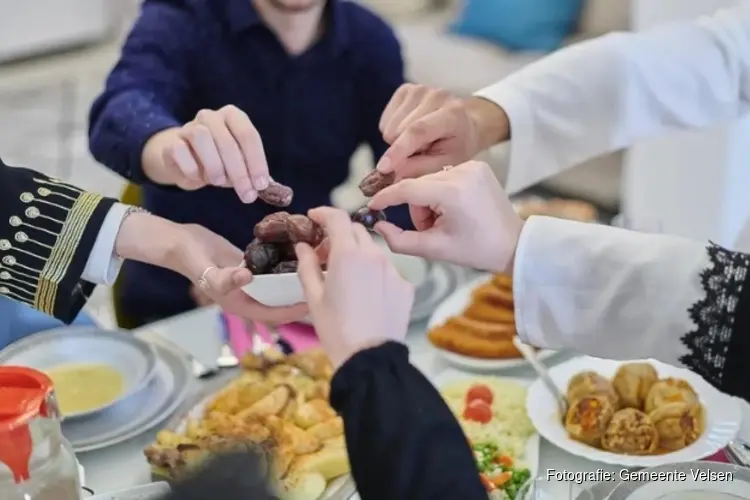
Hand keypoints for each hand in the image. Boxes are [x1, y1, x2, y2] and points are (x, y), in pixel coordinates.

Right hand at [115, 214, 308, 323]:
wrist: (178, 242)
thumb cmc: (192, 258)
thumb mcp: (206, 269)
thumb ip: (225, 277)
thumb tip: (247, 278)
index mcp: (240, 303)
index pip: (272, 314)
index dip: (293, 312)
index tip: (314, 303)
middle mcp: (248, 295)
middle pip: (279, 304)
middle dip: (299, 299)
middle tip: (324, 287)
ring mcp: (250, 281)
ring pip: (277, 288)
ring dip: (294, 283)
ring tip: (317, 272)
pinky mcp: (250, 266)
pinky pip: (271, 271)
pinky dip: (285, 267)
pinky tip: (300, 255)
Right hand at [142, 105, 269, 202]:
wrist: (183, 162)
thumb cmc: (218, 162)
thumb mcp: (239, 166)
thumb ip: (252, 174)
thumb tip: (268, 188)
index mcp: (233, 117)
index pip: (248, 135)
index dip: (257, 161)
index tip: (261, 185)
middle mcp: (211, 117)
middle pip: (228, 140)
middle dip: (240, 171)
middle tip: (246, 194)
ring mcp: (189, 127)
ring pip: (202, 138)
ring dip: (214, 165)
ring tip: (219, 183)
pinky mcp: (172, 142)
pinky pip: (180, 150)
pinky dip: (191, 167)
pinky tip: (197, 178)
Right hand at [295, 207, 413, 368]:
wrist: (370, 357)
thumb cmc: (335, 328)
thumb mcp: (314, 297)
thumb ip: (307, 265)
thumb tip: (303, 246)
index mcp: (348, 254)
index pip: (337, 218)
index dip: (324, 213)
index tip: (314, 217)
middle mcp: (374, 255)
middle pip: (356, 231)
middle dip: (339, 235)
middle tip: (324, 254)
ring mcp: (393, 270)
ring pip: (373, 250)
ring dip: (358, 254)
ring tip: (346, 277)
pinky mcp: (406, 286)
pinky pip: (388, 271)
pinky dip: (375, 273)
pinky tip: (366, 294)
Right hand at [368, 161, 522, 272]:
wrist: (513, 244)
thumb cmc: (477, 250)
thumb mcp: (434, 249)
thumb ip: (400, 240)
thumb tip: (377, 226)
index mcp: (453, 192)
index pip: (407, 189)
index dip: (385, 198)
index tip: (371, 206)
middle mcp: (463, 171)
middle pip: (418, 185)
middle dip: (416, 209)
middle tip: (428, 229)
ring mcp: (472, 165)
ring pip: (429, 180)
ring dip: (428, 201)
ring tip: (443, 221)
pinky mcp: (478, 165)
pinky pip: (444, 176)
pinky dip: (441, 193)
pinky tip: (453, 210)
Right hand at [377, 84, 509, 179]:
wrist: (466, 123)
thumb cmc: (457, 146)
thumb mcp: (447, 164)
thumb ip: (421, 168)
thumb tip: (393, 171)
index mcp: (451, 114)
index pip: (418, 131)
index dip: (399, 150)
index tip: (383, 168)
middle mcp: (435, 96)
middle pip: (398, 130)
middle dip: (403, 148)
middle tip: (422, 149)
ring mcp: (419, 89)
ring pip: (389, 126)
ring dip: (398, 139)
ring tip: (419, 139)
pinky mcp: (406, 89)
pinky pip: (385, 119)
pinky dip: (393, 129)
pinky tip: (410, 129)